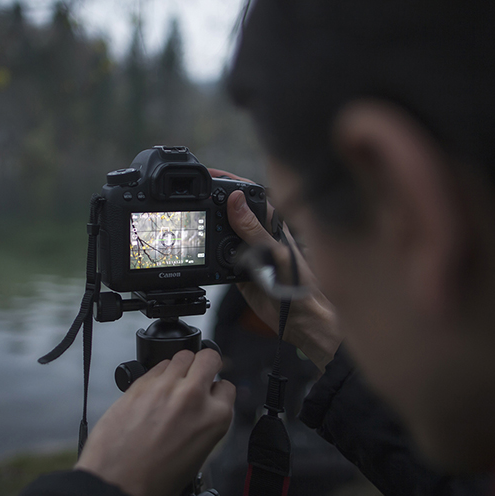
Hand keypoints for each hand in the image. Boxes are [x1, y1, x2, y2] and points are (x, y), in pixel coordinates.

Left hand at [75, 349, 234, 495]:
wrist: (116, 487)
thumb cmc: (153, 483)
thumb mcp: (197, 458)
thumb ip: (204, 426)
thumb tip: (201, 413)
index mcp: (214, 418)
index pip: (227, 387)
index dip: (218, 392)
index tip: (211, 395)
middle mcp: (192, 397)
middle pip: (208, 357)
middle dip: (205, 365)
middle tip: (198, 376)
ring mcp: (164, 387)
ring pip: (182, 356)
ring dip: (181, 367)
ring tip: (174, 383)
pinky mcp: (138, 385)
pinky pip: (155, 366)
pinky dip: (158, 374)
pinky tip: (153, 391)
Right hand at [208, 168, 342, 368]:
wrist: (300, 319)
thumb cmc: (301, 285)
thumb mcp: (276, 253)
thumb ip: (254, 229)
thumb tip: (235, 201)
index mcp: (271, 222)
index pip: (247, 194)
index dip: (229, 183)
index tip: (209, 176)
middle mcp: (258, 234)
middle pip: (230, 211)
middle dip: (212, 203)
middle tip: (193, 198)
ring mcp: (247, 251)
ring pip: (222, 232)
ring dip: (208, 227)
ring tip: (194, 221)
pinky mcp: (237, 269)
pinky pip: (218, 257)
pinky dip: (208, 253)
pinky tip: (201, 250)